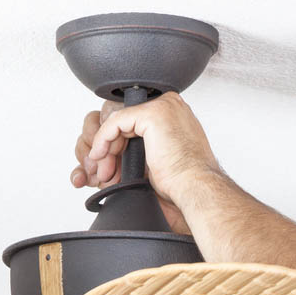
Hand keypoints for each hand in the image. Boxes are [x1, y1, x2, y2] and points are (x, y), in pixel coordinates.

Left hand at [71, 92, 222, 234]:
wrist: (195, 188)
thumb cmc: (184, 181)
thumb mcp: (160, 158)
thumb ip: (144, 147)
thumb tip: (119, 152)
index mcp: (175, 114)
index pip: (136, 123)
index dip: (120, 145)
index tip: (110, 167)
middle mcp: (171, 106)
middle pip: (126, 121)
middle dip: (110, 148)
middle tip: (104, 172)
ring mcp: (163, 106)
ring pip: (119, 122)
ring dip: (105, 148)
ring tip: (104, 172)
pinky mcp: (151, 114)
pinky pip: (115, 122)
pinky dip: (103, 140)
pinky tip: (100, 156)